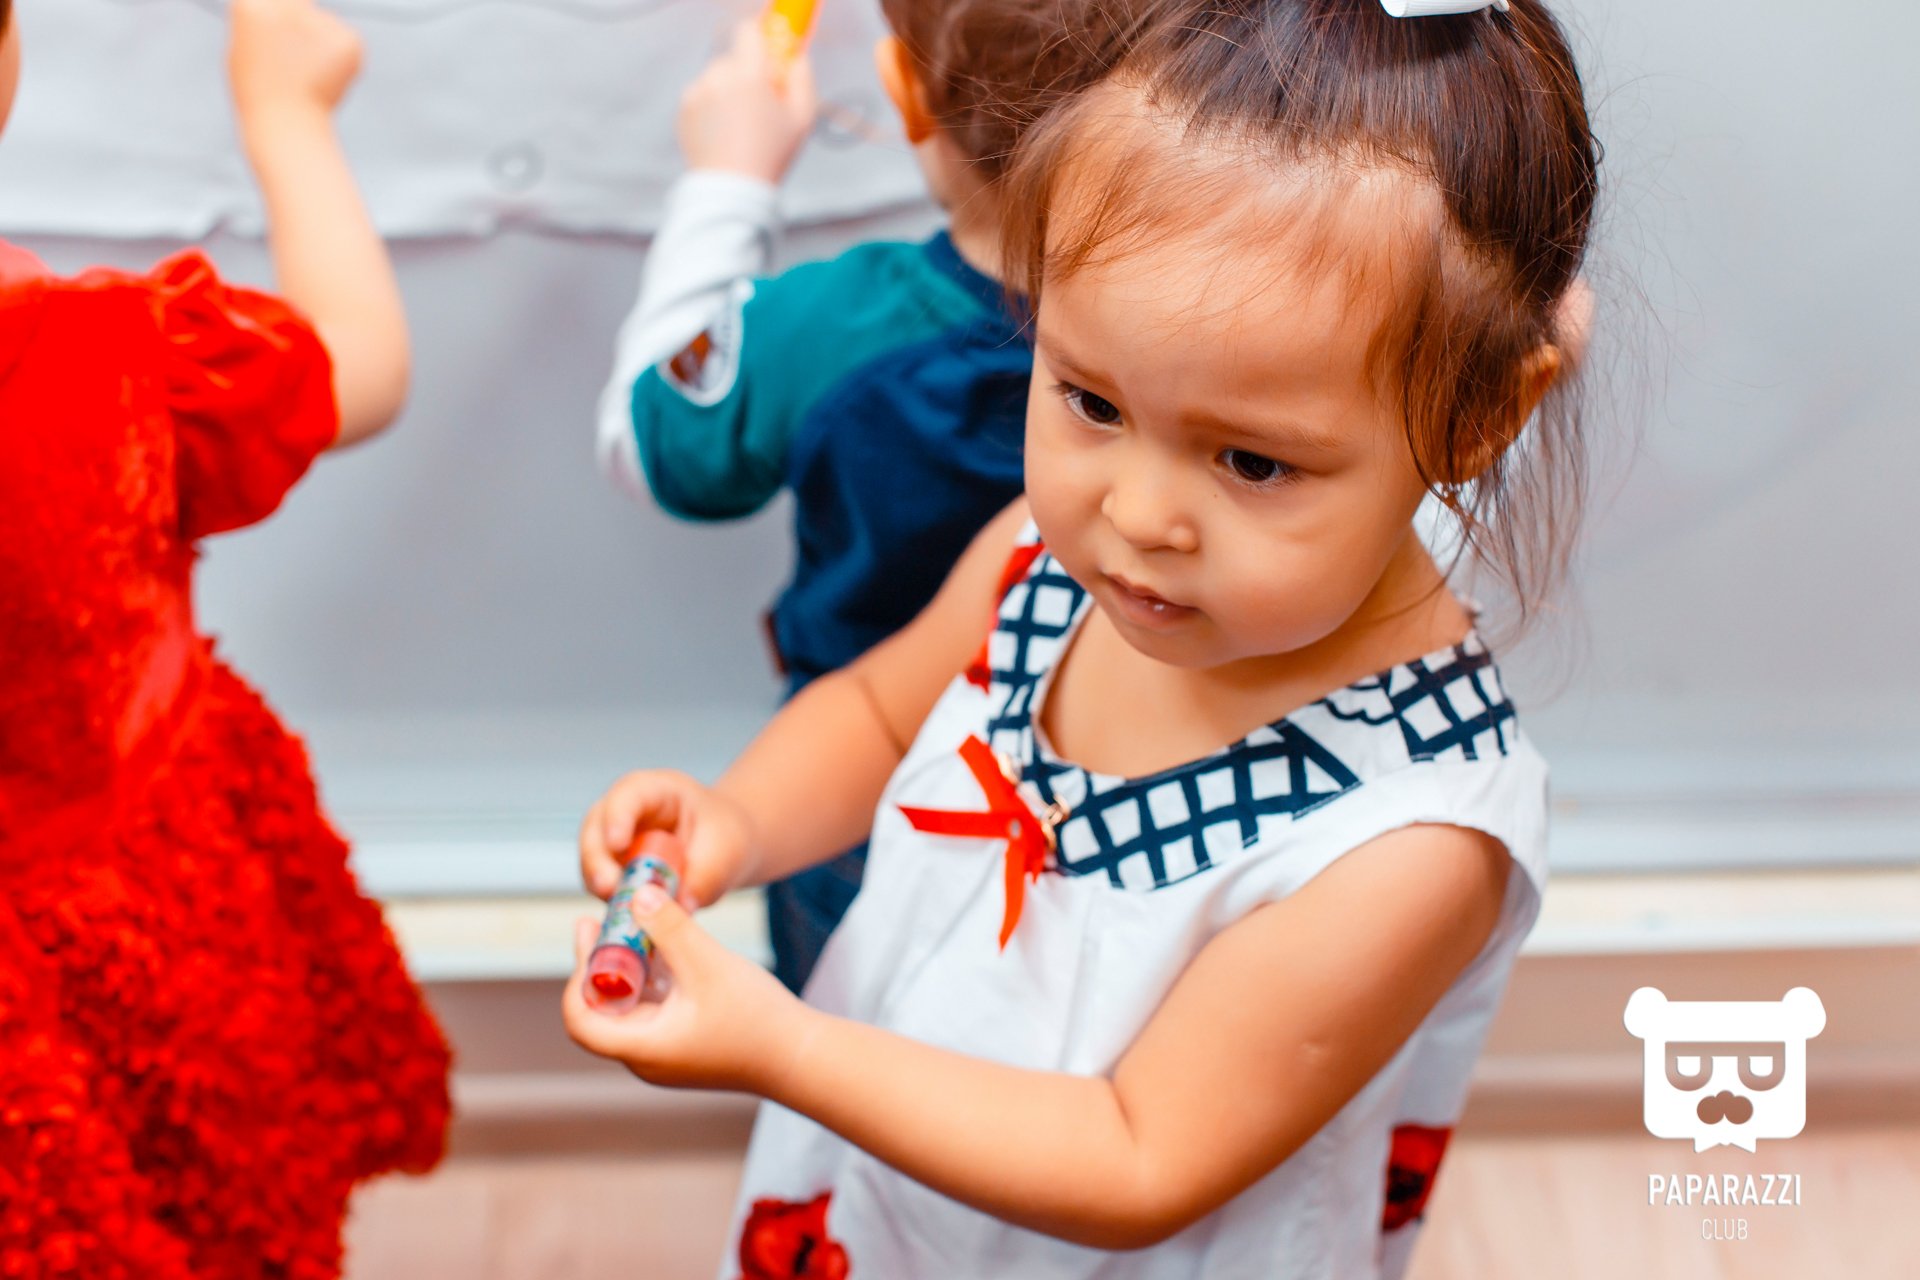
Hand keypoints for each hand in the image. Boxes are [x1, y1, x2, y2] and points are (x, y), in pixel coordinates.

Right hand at [229, 0, 364, 135]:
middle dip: (297, 24)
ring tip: (306, 74)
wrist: (287, 126)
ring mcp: (320, 22)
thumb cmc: (259, 92)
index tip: (275, 42)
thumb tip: (278, 7)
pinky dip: (338, 56)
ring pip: (322, 21)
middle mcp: (287, 7)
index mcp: (252, 5)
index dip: (274, 19)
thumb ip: (262, 19)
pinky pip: (342, 39)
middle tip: (293, 58)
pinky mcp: (348, 39)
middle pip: (298, 2)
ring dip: (318, 41)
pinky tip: (324, 78)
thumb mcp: (242, 47)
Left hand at [562, 889, 807, 1093]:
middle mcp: (647, 1057)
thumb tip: (636, 893)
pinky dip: (654, 979)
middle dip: (600, 962)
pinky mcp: (687, 1044)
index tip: (591, 937)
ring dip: (628, 967)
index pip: (581, 1020)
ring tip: (631, 923)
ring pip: (631, 1007)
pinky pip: (657, 1010)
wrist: (803, 1058)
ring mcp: (668, 1054)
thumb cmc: (758, 1020)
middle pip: (603, 1010)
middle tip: (598, 919)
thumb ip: (670, 927)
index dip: (578, 976)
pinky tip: (665, 946)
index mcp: (643, 1048)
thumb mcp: (708, 963)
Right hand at [579, 770, 756, 909]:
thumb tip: (681, 909)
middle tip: (609, 889)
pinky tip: (632, 923)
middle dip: (598, 862)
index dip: (617, 817)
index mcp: (654, 791)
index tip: (617, 843)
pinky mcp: (613, 875)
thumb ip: (705, 877)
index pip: (627, 796)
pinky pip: (604, 893)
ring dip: (604, 891)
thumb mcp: (727, 849)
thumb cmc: (725, 836)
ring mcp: (612, 844)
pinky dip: (614, 907)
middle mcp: (623, 814)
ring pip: (592, 865)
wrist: (724, 850)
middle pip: (595, 831)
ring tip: (625, 912)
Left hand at [677, 20, 817, 183]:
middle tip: (760, 105)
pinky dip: (711, 108)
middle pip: (734, 58)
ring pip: (716, 78)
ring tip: (740, 126)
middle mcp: (717, 77)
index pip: (749, 31)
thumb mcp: (802, 118)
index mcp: (748, 74)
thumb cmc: (770, 156)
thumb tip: (796, 58)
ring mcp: (696, 93)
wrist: (732, 189)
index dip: (761, 41)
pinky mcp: (683, 111)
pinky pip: (701, 97)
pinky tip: (724, 133)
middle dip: (746, 74)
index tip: (769, 57)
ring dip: (727, 91)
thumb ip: (802, 78)